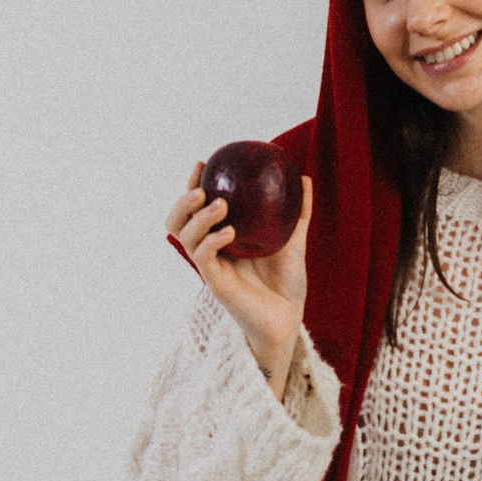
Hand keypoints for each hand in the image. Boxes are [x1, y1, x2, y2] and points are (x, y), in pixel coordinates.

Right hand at [166, 163, 311, 400]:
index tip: (204, 163)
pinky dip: (212, 240)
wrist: (289, 317)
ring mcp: (211, 267)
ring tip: (219, 204)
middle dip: (183, 201)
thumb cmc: (287, 283)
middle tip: (202, 188)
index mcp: (222, 237)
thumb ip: (297, 211)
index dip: (193, 185)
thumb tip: (303, 177)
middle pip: (178, 221)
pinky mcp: (216, 284)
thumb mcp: (294, 240)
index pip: (197, 208)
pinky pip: (203, 257)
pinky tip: (229, 232)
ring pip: (185, 237)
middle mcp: (211, 251)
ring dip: (198, 217)